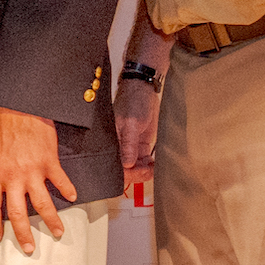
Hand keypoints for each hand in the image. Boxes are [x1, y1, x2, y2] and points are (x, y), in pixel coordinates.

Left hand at [0, 106, 76, 252]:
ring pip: (43, 203)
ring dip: (51, 220)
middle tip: (29, 248)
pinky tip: (73, 198)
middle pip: (18, 213)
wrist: (20, 104)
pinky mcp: (49, 162)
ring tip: (57, 233)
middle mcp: (13, 178)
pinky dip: (67, 189)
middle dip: (23, 234)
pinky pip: (60, 180)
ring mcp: (33, 171)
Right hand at [116, 78, 160, 194]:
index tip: (140, 171)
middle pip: (124, 170)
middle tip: (149, 170)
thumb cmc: (132, 102)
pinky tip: (154, 164)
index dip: (127, 172)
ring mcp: (129, 147)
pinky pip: (142, 161)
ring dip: (144, 171)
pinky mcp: (138, 145)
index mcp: (110, 142)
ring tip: (153, 167)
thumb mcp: (131, 124)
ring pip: (134, 168)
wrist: (144, 91)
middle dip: (137, 174)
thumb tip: (128, 163)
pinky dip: (149, 165)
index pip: (114, 165)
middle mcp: (118, 147)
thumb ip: (129, 144)